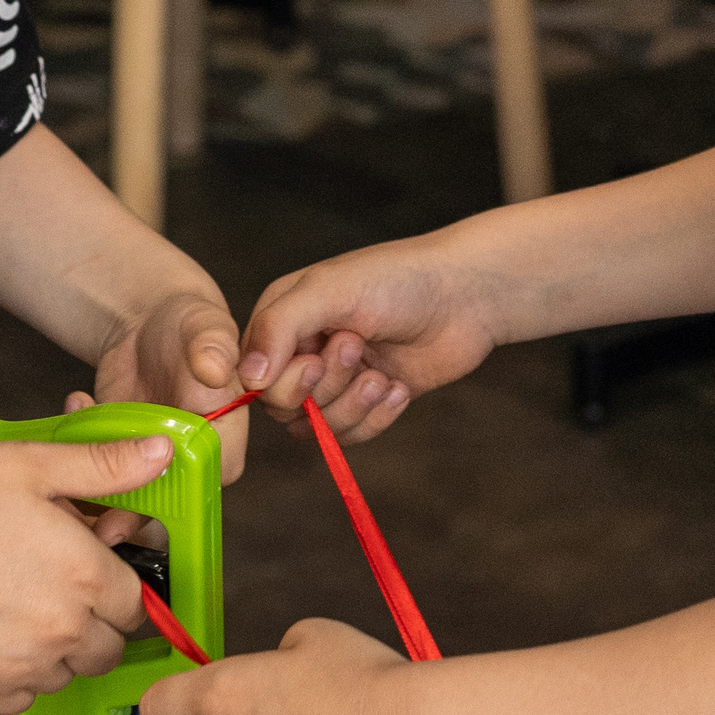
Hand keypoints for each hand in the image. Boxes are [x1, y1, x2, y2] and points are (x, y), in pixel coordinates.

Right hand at [0, 435, 174, 712]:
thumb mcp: (31, 465)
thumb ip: (104, 466)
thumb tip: (160, 454)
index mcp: (85, 574)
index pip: (137, 606)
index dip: (118, 591)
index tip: (97, 581)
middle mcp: (63, 628)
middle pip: (109, 649)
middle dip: (94, 626)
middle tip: (55, 594)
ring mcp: (25, 665)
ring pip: (67, 676)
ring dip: (56, 654)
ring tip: (18, 610)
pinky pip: (23, 699)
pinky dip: (16, 678)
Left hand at [61, 281, 248, 480]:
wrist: (154, 323)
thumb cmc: (191, 327)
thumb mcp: (208, 328)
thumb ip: (215, 348)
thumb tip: (215, 369)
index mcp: (223, 446)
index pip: (202, 485)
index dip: (170, 482)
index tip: (140, 454)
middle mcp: (187, 462)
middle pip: (157, 501)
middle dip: (122, 490)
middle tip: (96, 461)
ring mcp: (150, 462)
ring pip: (121, 493)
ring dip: (92, 464)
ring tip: (82, 413)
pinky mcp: (120, 455)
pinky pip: (94, 467)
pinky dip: (78, 442)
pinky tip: (79, 403)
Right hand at [237, 229, 503, 444]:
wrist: (465, 296)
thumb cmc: (396, 280)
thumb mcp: (329, 291)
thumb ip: (280, 327)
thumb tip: (248, 377)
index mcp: (282, 319)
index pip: (255, 376)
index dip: (285, 381)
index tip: (316, 359)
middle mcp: (303, 350)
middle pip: (285, 406)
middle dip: (326, 388)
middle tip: (358, 349)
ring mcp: (337, 379)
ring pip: (319, 427)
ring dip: (353, 406)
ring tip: (383, 376)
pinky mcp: (368, 400)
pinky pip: (353, 434)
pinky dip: (377, 416)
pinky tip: (399, 388)